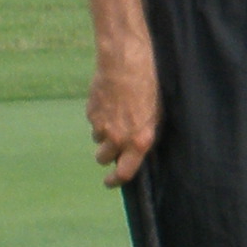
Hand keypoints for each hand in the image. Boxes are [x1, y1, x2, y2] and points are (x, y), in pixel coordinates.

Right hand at [87, 34, 159, 183]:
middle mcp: (118, 139)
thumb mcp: (155, 115)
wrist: (125, 65)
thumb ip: (144, 136)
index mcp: (139, 141)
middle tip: (111, 146)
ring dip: (103, 134)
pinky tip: (109, 102)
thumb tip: (137, 149)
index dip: (116, 181)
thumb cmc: (148, 87)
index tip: (110, 182)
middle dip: (106, 155)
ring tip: (114, 114)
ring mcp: (102, 127)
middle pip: (104, 158)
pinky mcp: (91, 113)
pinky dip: (99, 117)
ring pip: (98, 140)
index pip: (124, 173)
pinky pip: (93, 122)